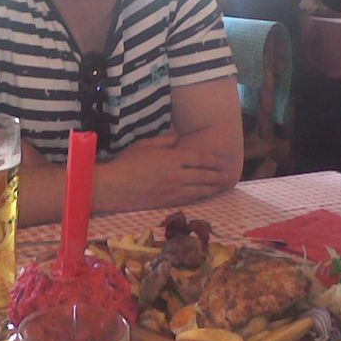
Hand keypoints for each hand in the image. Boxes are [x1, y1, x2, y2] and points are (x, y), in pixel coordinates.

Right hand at [97, 132, 228, 210]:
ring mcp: (172, 191)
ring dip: (212, 188)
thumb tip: (177, 137)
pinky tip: (204, 196)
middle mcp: (176, 176)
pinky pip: (188, 200)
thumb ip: (164, 140)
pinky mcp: (166, 203)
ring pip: (199, 190)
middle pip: (203, 175)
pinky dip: (199, 197)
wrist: (113, 187)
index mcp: (172, 159)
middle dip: (217, 175)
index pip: (199, 158)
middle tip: (227, 175)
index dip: (213, 160)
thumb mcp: (145, 144)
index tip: (222, 161)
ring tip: (221, 186)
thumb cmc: (126, 162)